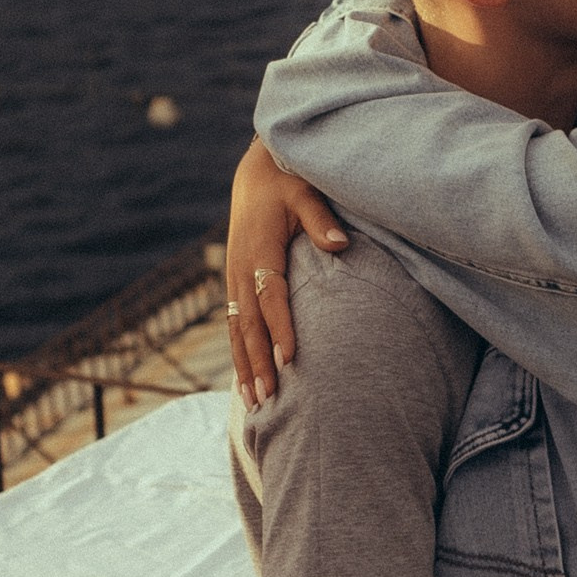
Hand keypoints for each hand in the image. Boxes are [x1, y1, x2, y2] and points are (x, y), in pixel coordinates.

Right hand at [226, 139, 346, 405]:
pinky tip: (246, 380)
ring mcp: (234, 278)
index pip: (271, 295)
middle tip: (268, 398)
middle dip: (257, 362)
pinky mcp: (236, 283)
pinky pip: (235, 324)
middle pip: (249, 322)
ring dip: (245, 366)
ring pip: (237, 329)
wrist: (256, 175)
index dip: (279, 327)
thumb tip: (341, 244)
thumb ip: (321, 219)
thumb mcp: (305, 193)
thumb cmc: (287, 183)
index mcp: (259, 248)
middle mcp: (241, 268)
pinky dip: (240, 353)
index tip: (290, 358)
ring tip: (254, 402)